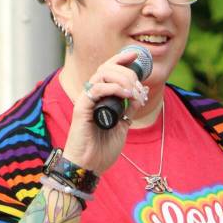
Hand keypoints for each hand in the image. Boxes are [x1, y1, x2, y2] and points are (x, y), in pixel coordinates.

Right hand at [62, 50, 148, 175]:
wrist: (90, 166)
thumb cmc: (102, 148)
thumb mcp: (123, 125)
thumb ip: (130, 109)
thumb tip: (141, 93)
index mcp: (100, 97)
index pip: (109, 70)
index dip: (122, 59)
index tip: (137, 55)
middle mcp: (92, 95)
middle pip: (107, 68)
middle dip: (128, 72)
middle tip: (139, 88)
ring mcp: (86, 100)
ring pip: (102, 74)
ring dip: (122, 78)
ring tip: (134, 92)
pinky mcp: (81, 108)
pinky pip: (96, 89)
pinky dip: (113, 88)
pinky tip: (125, 95)